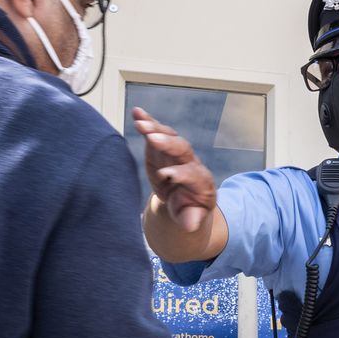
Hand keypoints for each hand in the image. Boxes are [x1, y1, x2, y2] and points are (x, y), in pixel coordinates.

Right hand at [132, 106, 215, 232]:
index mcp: (201, 182)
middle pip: (182, 149)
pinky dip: (148, 121)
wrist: (182, 199)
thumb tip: (191, 224)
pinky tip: (137, 112)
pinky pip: (157, 131)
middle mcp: (191, 162)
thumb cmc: (187, 210)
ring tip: (140, 123)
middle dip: (168, 143)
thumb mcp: (189, 218)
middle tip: (152, 138)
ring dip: (155, 128)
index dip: (180, 174)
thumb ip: (190, 219)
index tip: (165, 175)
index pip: (192, 174)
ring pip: (169, 137)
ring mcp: (177, 152)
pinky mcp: (163, 146)